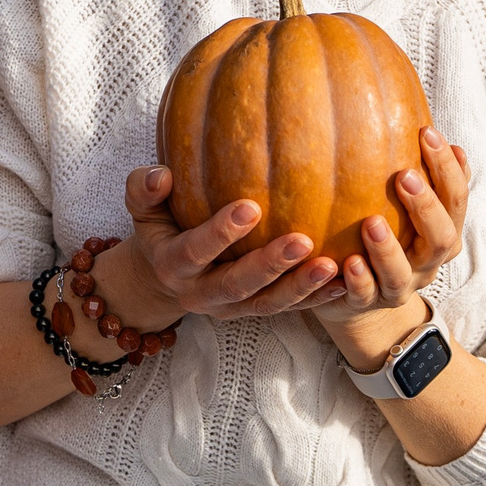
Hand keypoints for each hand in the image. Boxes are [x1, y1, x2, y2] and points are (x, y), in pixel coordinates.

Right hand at [80, 167, 344, 339]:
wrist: (161, 280)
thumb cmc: (159, 230)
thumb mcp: (142, 210)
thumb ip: (143, 189)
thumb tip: (160, 173)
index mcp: (172, 265)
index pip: (195, 251)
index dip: (220, 233)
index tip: (250, 207)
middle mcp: (201, 294)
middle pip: (237, 284)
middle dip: (269, 265)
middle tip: (302, 240)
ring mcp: (230, 308)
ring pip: (267, 304)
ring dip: (299, 287)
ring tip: (331, 266)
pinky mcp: (253, 312)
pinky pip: (287, 310)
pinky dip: (315, 299)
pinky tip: (344, 281)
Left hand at [312, 127, 469, 365]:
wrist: (361, 298)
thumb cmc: (384, 233)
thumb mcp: (405, 204)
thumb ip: (419, 170)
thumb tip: (425, 119)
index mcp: (443, 232)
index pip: (457, 199)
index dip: (448, 169)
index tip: (427, 132)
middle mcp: (427, 262)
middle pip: (442, 238)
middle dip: (426, 207)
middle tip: (404, 175)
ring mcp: (399, 286)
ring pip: (402, 272)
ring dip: (389, 247)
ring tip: (371, 222)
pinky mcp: (367, 304)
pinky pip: (366, 296)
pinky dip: (360, 280)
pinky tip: (348, 261)